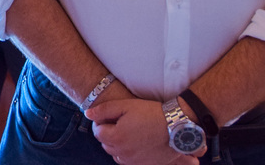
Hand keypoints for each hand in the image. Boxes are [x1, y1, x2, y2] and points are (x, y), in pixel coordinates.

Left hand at [87, 99, 202, 164]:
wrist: (177, 126)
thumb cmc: (150, 113)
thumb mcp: (125, 105)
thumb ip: (103, 110)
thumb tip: (87, 114)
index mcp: (116, 138)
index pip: (98, 132)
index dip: (102, 122)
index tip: (111, 116)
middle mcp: (123, 153)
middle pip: (106, 144)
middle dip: (109, 134)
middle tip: (121, 122)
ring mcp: (134, 161)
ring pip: (116, 154)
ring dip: (117, 144)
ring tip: (129, 131)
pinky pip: (128, 161)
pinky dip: (128, 153)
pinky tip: (136, 141)